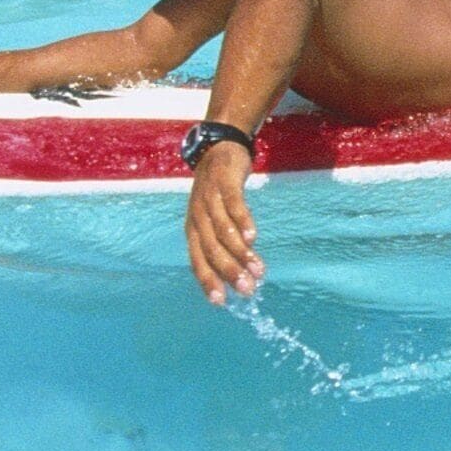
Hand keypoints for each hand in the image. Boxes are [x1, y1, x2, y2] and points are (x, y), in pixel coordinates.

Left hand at [184, 140, 262, 303]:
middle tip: (248, 289)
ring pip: (223, 231)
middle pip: (211, 249)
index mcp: (192, 229)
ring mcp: (210, 199)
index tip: (222, 302)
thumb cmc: (216, 193)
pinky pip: (233, 205)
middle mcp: (197, 216)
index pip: (197, 260)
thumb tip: (234, 276)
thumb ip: (220, 244)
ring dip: (240, 252)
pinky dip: (242, 222)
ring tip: (259, 270)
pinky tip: (253, 237)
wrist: (218, 148)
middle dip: (229, 272)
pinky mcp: (225, 183)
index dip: (207, 281)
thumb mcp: (211, 218)